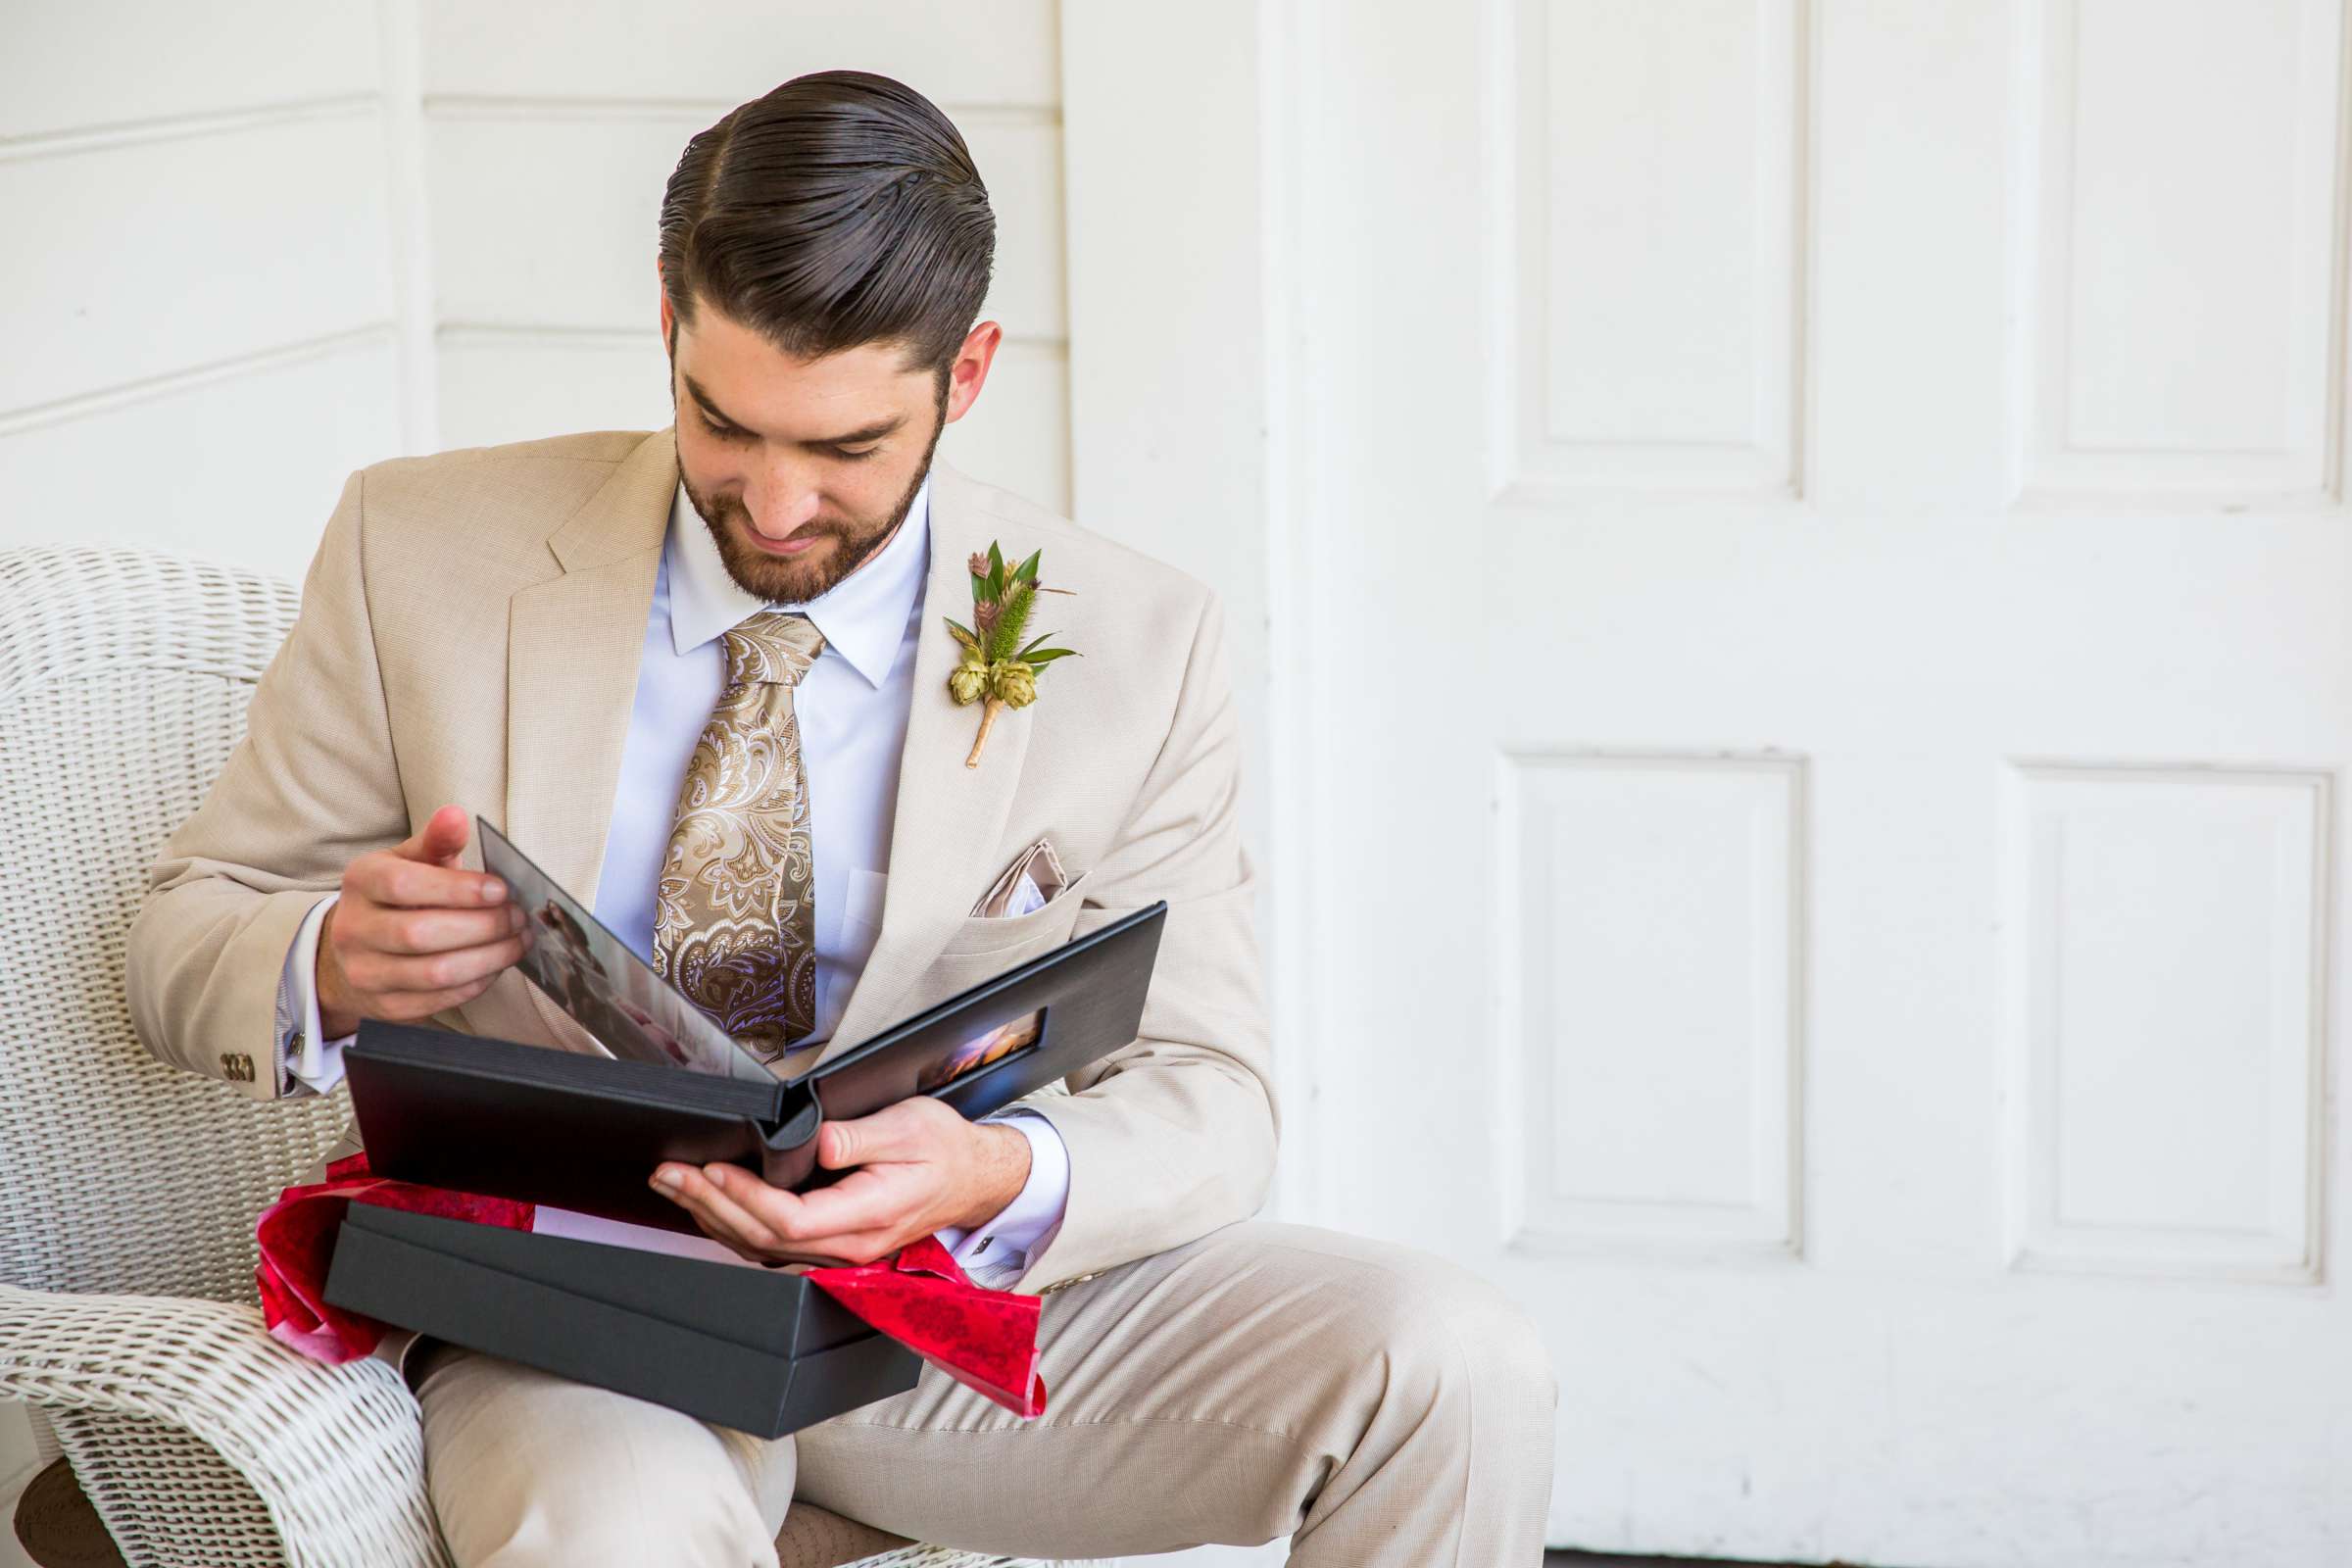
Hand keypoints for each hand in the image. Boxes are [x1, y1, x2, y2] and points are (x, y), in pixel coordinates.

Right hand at [315, 805, 527, 1037]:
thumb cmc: (396, 896)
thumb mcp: (409, 860)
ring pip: (434, 973)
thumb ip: (437, 840)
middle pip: (421, 934)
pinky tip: (497, 964)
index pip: (404, 885)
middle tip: (519, 918)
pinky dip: (477, 982)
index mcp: (361, 881)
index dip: (458, 890)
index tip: (501, 890)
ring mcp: (365, 972)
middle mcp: (354, 929)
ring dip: (489, 958)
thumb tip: (456, 815)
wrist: (356, 949)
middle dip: (482, 927)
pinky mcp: (385, 1006)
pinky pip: (439, 1000)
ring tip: (518, 941)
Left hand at [648, 1097, 1031, 1266]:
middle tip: (671, 1176)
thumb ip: (863, 1137)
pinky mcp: (834, 1247)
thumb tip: (822, 1141)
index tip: (714, 1169)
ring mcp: (841, 1252)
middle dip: (711, 1206)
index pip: (793, 1220)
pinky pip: (775, 1248)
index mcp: (870, 1215)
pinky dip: (736, 1228)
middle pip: (765, 1240)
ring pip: (764, 1250)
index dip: (747, 1198)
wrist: (974, 1178)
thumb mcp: (911, 1127)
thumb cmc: (945, 1150)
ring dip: (714, 1219)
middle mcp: (851, 1245)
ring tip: (676, 1187)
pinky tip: (712, 1207)